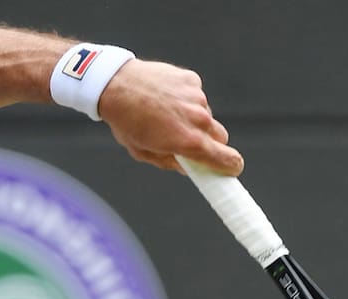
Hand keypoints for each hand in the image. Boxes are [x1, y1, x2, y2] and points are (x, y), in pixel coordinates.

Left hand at [98, 58, 243, 175]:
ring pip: (206, 115)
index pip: (226, 158)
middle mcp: (198, 118)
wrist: (116, 84)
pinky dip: (186, 99)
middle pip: (220, 137)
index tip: (232, 169)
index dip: (231, 166)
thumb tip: (189, 167)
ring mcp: (197, 97)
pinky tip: (165, 98)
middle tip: (193, 144)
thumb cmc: (126, 122)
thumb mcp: (144, 152)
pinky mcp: (192, 80)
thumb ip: (170, 162)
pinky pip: (196, 96)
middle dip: (211, 143)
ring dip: (194, 119)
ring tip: (166, 115)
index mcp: (188, 141)